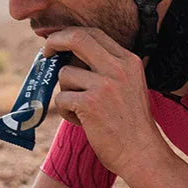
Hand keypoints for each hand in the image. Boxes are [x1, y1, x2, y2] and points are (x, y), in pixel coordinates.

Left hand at [43, 27, 169, 177]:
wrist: (142, 154)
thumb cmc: (132, 125)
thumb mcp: (130, 86)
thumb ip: (107, 69)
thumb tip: (68, 57)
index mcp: (129, 61)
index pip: (94, 34)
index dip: (70, 34)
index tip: (57, 42)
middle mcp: (118, 68)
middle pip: (77, 38)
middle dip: (55, 42)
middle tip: (46, 53)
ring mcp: (105, 85)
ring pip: (65, 74)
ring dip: (66, 93)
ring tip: (82, 111)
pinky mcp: (90, 104)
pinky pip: (62, 99)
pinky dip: (67, 113)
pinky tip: (83, 123)